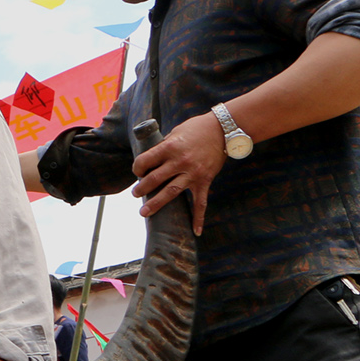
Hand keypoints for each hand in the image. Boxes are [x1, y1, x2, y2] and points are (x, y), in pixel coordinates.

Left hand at [132, 110, 226, 233]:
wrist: (223, 129)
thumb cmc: (196, 129)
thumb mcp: (175, 132)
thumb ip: (163, 147)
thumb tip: (150, 160)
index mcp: (170, 147)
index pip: (145, 161)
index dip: (137, 168)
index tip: (137, 172)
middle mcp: (180, 161)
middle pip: (154, 179)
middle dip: (141, 188)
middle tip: (135, 194)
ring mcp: (193, 173)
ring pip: (171, 192)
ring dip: (156, 203)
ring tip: (143, 212)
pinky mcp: (205, 181)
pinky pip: (201, 203)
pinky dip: (199, 218)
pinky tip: (196, 231)